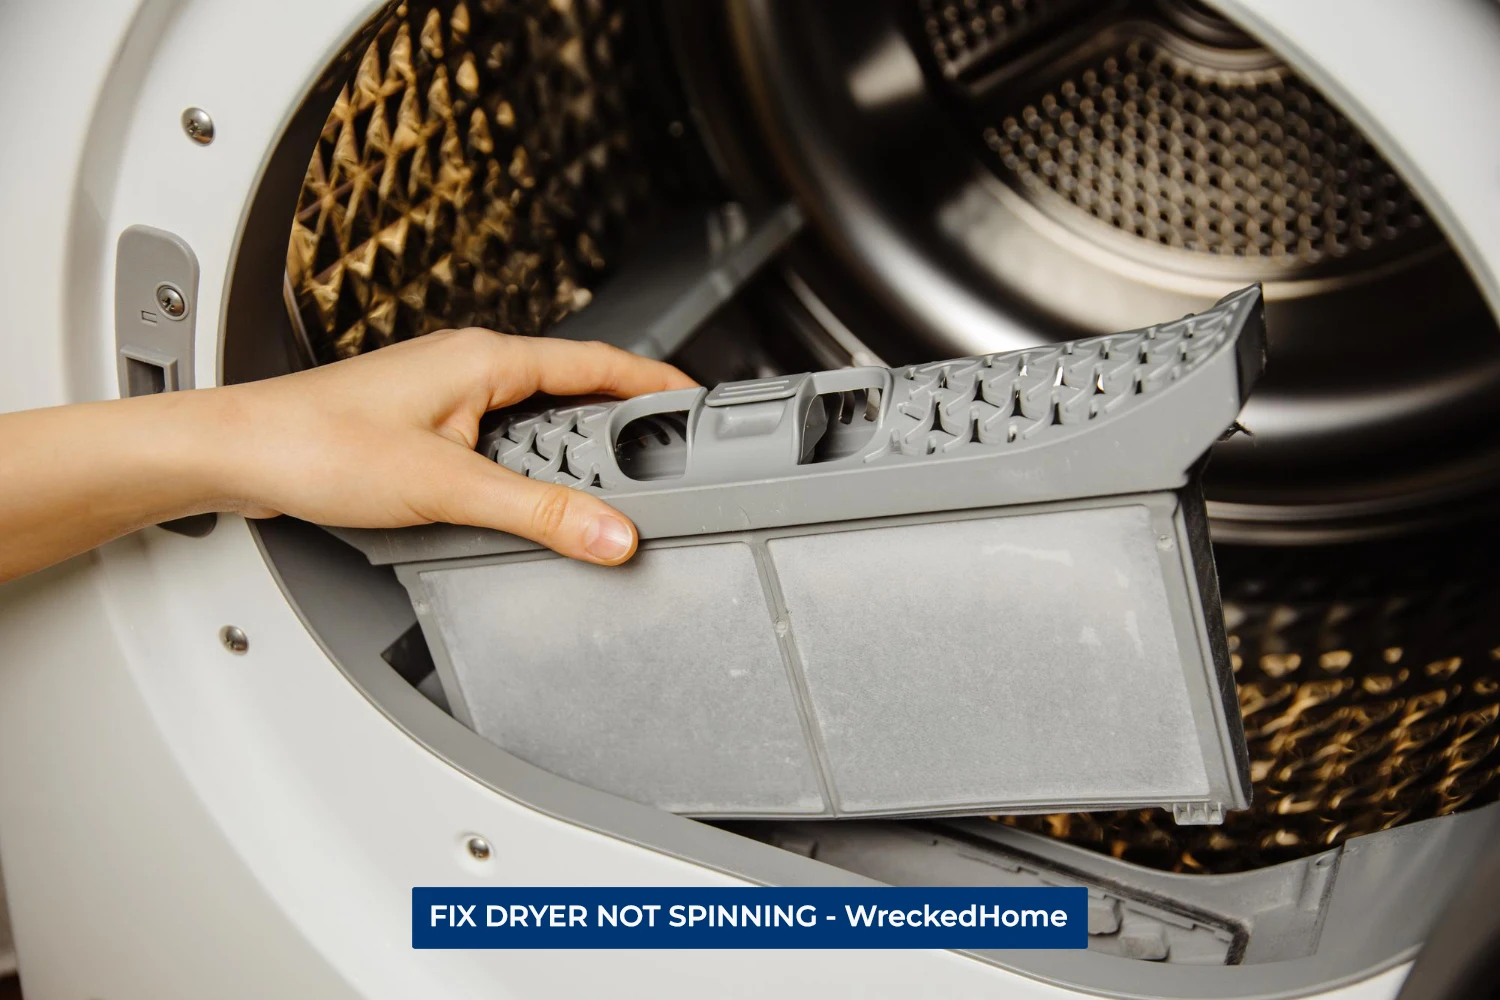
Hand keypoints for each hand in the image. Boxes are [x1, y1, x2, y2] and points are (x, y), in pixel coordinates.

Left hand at [207, 330, 696, 564]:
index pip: (598, 363)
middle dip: (619, 427)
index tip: (698, 401)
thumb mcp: (448, 487)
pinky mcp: (423, 426)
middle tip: (661, 466)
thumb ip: (539, 514)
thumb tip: (610, 532)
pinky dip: (527, 470)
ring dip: (568, 455)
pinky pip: (499, 442)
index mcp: (487, 358)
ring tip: (597, 496)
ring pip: (534, 421)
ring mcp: (445, 395)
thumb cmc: (317, 445)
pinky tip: (522, 504)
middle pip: (572, 392)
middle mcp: (469, 367)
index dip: (655, 383)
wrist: (236, 454)